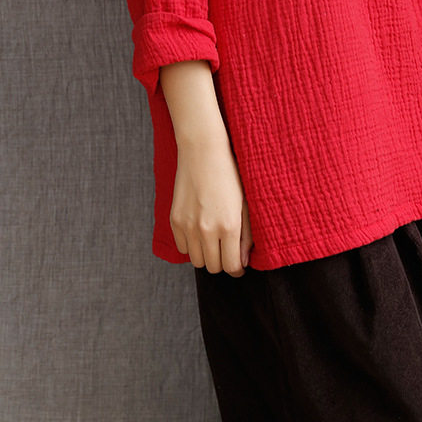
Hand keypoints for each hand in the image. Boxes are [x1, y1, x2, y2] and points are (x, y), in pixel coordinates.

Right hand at [169, 137, 253, 276]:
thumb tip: (242, 262)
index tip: (238, 264)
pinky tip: (199, 231)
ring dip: (206, 256)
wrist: (202, 152)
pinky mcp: (175, 220)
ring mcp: (188, 226)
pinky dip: (191, 245)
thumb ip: (246, 236)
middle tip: (227, 249)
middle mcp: (206, 230)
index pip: (231, 267)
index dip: (237, 269)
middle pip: (213, 267)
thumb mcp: (245, 205)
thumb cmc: (229, 175)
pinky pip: (182, 248)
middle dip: (222, 262)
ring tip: (213, 240)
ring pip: (197, 261)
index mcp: (228, 226)